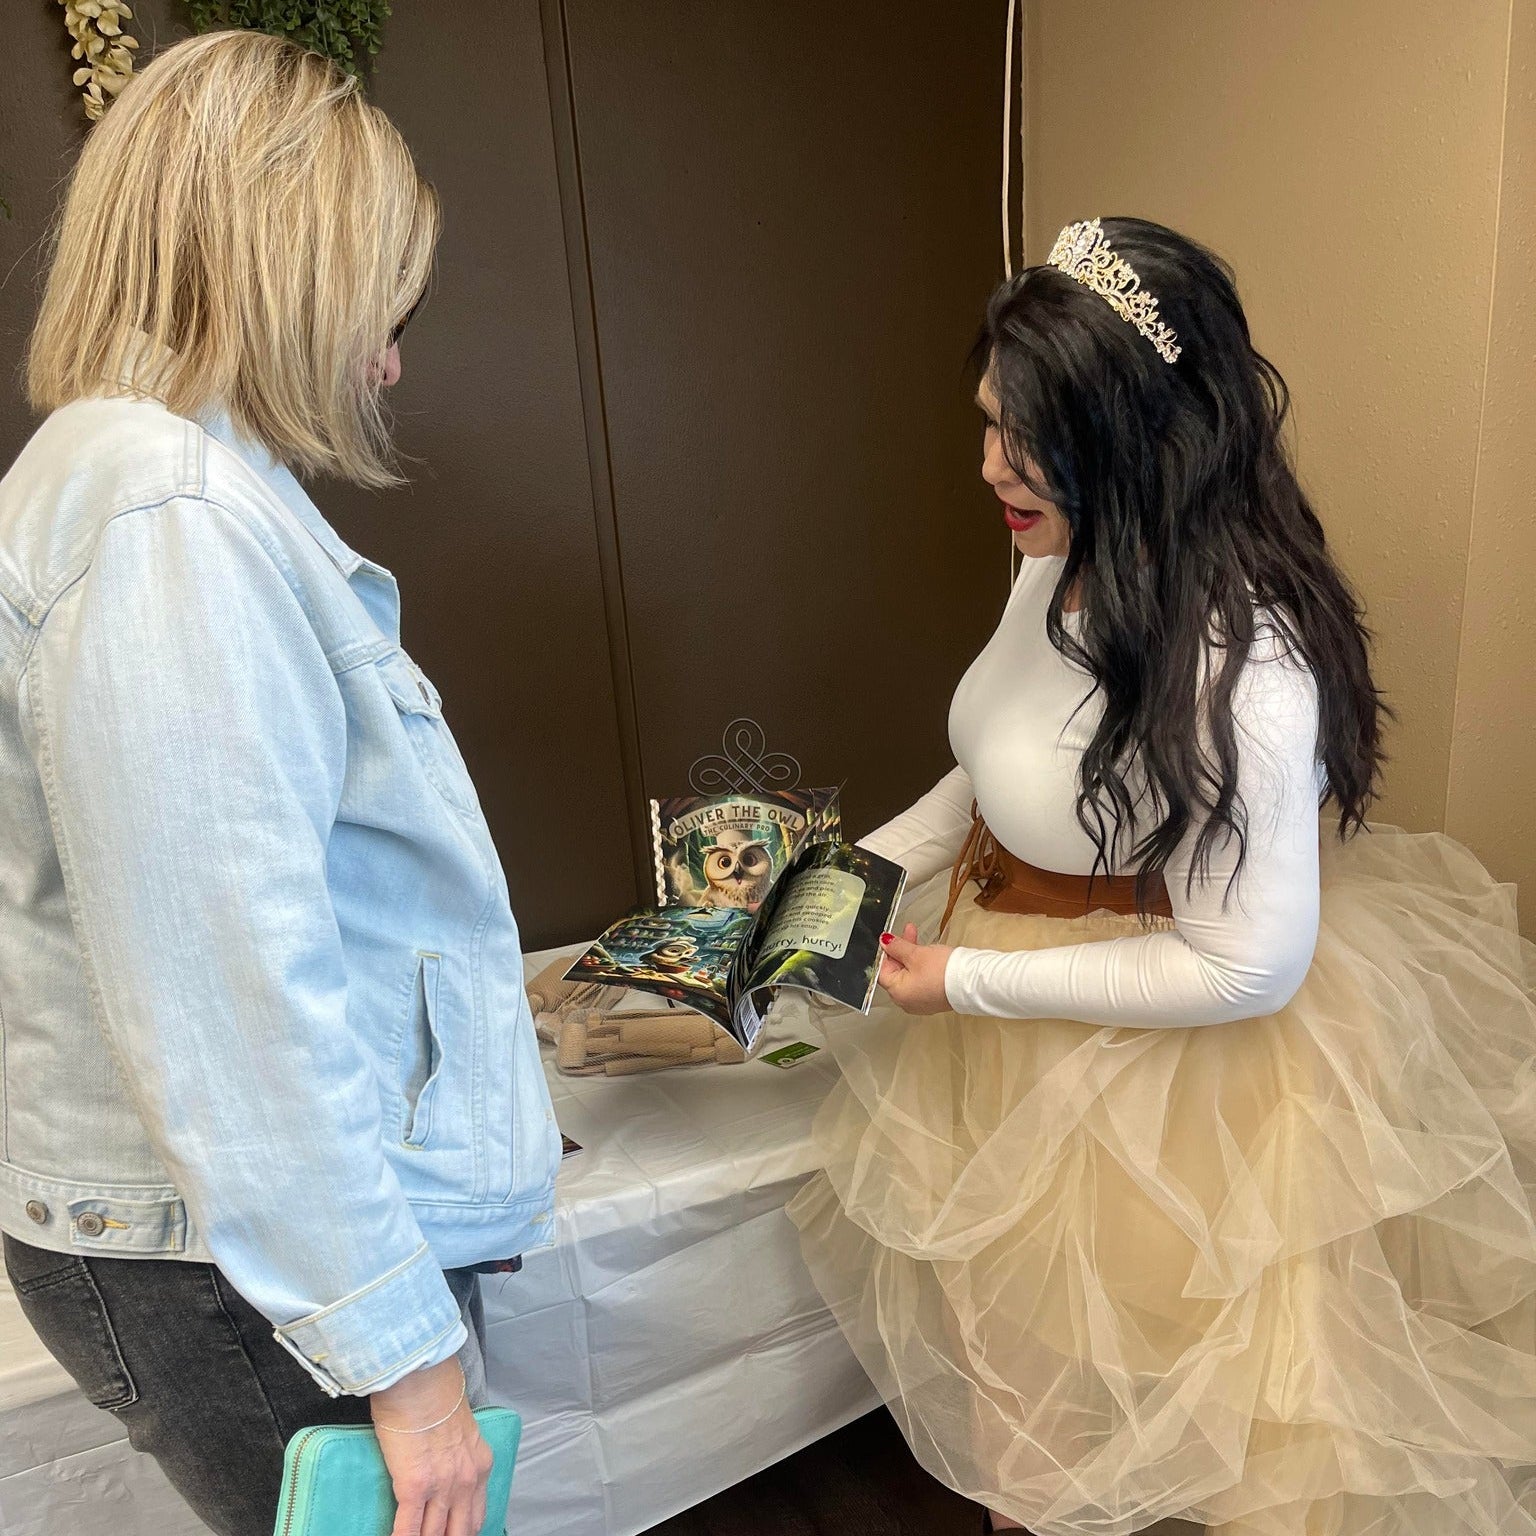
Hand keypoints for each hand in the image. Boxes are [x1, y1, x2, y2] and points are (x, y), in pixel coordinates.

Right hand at [371, 1359, 492, 1535]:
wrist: (422, 1378)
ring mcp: (442, 1487)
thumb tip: (443, 1458)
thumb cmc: (436, 1391)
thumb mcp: (462, 1427)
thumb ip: (459, 1450)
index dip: (463, 1532)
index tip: (454, 1533)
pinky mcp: (415, 1487)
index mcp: (480, 1464)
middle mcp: (466, 1481)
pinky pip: (407, 1529)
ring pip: (433, 1534)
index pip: (477, 1515)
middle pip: (459, 1532)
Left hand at [877, 923, 954, 1014]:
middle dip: (901, 950)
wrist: (972, 983)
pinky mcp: (933, 999)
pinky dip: (922, 967)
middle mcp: (907, 1002)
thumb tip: (884, 942)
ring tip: (919, 936)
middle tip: (909, 931)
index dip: (886, 952)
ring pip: (910, 975)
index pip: (883, 971)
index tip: (892, 937)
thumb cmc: (942, 970)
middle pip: (897, 972)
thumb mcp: (916, 954)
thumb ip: (897, 947)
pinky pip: (921, 981)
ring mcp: (921, 1002)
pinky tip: (928, 954)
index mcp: (898, 993)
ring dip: (912, 956)